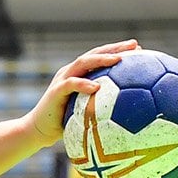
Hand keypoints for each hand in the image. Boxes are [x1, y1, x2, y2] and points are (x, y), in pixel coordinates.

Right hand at [23, 40, 138, 146]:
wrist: (37, 132)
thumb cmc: (63, 124)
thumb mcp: (86, 112)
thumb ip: (102, 107)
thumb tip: (129, 113)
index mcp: (79, 74)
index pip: (100, 57)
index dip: (119, 51)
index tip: (140, 50)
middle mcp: (70, 72)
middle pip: (95, 54)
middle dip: (115, 48)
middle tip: (135, 46)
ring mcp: (62, 80)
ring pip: (83, 63)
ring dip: (101, 60)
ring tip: (118, 60)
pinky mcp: (55, 92)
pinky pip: (70, 85)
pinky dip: (83, 84)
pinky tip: (97, 87)